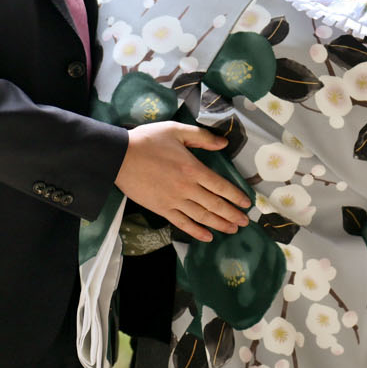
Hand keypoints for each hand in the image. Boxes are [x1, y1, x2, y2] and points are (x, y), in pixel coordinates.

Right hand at [113, 121, 252, 241]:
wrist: (120, 157)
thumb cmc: (148, 140)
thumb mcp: (176, 131)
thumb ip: (202, 137)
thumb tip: (224, 143)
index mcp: (193, 169)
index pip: (220, 186)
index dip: (235, 196)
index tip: (247, 204)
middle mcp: (186, 188)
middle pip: (215, 205)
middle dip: (232, 214)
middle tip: (245, 222)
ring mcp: (173, 201)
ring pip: (201, 216)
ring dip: (219, 224)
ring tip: (232, 230)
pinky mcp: (161, 209)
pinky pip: (182, 223)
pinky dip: (196, 231)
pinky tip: (207, 236)